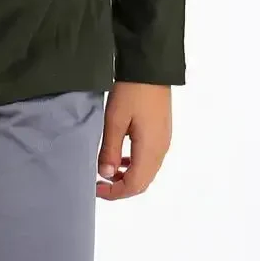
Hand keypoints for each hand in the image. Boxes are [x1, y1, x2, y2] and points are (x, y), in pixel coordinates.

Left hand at [96, 81, 171, 199]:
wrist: (151, 67)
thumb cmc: (132, 92)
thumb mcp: (115, 120)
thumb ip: (110, 149)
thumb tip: (106, 175)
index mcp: (150, 151)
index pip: (134, 185)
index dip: (114, 193)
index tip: (95, 188)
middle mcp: (161, 150)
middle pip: (143, 182)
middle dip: (121, 188)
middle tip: (99, 183)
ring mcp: (164, 140)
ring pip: (147, 171)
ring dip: (128, 176)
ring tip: (107, 169)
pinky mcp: (162, 131)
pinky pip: (150, 158)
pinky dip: (135, 164)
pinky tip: (121, 155)